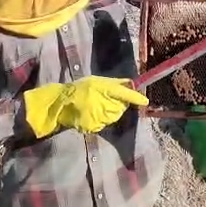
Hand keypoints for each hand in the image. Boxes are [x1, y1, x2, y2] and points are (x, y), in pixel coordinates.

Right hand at [24, 76, 148, 137]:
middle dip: (119, 104)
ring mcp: (99, 115)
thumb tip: (132, 83)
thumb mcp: (96, 81)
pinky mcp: (94, 125)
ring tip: (96, 106)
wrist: (60, 103)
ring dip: (111, 112)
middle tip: (106, 99)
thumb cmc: (79, 89)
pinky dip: (103, 120)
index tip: (145, 101)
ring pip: (115, 116)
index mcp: (103, 88)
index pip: (124, 93)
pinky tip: (93, 114)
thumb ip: (115, 83)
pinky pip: (106, 123)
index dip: (135, 97)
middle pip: (121, 107)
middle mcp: (103, 102)